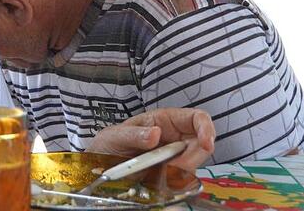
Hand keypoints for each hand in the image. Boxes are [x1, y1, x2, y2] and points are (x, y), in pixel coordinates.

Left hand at [86, 108, 215, 171]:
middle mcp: (173, 139)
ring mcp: (173, 158)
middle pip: (200, 145)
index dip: (206, 129)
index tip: (206, 144)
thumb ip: (134, 134)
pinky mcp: (169, 176)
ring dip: (180, 173)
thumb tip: (155, 133)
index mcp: (164, 121)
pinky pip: (180, 180)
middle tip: (173, 167)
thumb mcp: (116, 136)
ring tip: (156, 174)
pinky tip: (155, 181)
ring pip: (193, 165)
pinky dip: (172, 183)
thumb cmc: (109, 144)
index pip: (196, 119)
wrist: (98, 166)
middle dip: (192, 158)